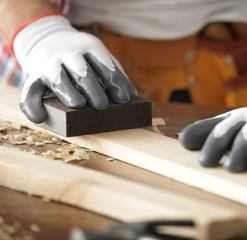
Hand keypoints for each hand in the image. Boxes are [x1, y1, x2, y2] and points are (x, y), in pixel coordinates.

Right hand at [12, 15, 135, 122]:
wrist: (45, 38)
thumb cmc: (82, 56)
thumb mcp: (99, 56)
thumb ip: (114, 73)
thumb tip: (132, 97)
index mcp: (90, 48)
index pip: (105, 65)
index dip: (114, 83)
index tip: (123, 99)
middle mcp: (69, 54)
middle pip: (83, 73)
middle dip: (94, 90)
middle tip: (102, 106)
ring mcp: (49, 64)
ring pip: (58, 80)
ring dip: (69, 94)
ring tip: (79, 105)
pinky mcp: (33, 75)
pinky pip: (30, 91)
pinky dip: (32, 105)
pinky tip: (40, 118)